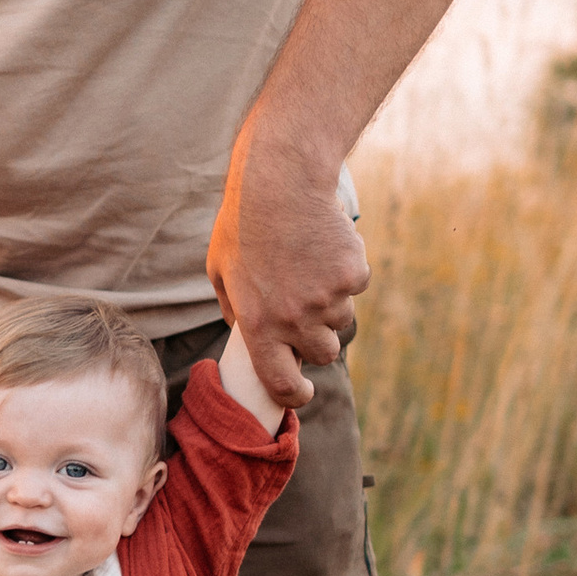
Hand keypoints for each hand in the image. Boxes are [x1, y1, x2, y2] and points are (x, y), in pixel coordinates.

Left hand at [205, 122, 368, 414]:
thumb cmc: (243, 223)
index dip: (294, 394)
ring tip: (309, 265)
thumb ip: (232, 308)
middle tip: (305, 308)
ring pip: (342, 320)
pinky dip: (346, 272)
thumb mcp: (220, 269)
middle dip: (317, 338)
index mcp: (259, 324)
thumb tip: (242, 332)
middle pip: (322, 353)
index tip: (302, 392)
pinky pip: (356, 288)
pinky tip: (325, 246)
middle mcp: (295, 319)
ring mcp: (328, 299)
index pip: (279, 382)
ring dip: (331, 303)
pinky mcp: (353, 276)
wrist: (282, 181)